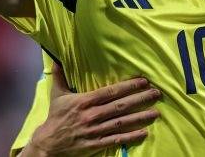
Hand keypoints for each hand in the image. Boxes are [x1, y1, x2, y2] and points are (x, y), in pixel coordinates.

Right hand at [22, 67, 160, 156]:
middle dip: (140, 99)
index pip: (110, 92)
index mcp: (84, 101)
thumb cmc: (55, 117)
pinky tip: (144, 132)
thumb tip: (57, 60)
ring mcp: (95, 130)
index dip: (128, 86)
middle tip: (156, 94)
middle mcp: (91, 115)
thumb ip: (60, 77)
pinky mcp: (96, 144)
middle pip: (120, 106)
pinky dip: (130, 137)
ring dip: (140, 117)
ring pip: (121, 122)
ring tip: (156, 113)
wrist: (48, 143)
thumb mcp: (57, 94)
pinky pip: (116, 140)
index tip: (143, 81)